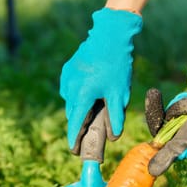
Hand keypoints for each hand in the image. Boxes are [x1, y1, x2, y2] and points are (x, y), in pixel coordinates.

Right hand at [60, 8, 141, 152]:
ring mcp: (67, 77)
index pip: (76, 123)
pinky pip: (69, 88)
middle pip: (72, 113)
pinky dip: (76, 94)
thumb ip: (116, 117)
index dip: (74, 139)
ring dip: (79, 107)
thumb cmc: (117, 65)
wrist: (110, 36)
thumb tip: (114, 136)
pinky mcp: (67, 69)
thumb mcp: (119, 93)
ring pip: (70, 101)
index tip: (74, 151)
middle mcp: (70, 87)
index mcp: (82, 95)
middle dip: (80, 123)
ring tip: (94, 106)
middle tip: (92, 130)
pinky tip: (89, 91)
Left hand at [148, 81, 186, 175]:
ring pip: (175, 107)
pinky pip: (185, 100)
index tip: (153, 92)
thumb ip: (170, 154)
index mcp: (177, 144)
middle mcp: (182, 135)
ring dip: (185, 102)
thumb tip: (151, 171)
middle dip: (172, 105)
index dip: (153, 112)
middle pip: (165, 116)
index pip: (157, 129)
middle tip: (158, 91)